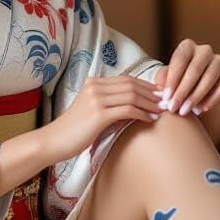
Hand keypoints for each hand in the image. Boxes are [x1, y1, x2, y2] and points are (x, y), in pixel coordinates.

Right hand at [43, 75, 163, 163]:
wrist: (54, 141)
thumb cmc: (73, 130)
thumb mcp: (90, 111)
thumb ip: (108, 104)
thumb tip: (133, 106)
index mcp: (93, 83)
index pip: (126, 79)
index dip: (145, 85)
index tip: (158, 93)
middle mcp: (95, 87)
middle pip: (131, 85)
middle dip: (151, 93)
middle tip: (165, 101)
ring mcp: (96, 99)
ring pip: (132, 96)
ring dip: (150, 104)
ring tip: (162, 111)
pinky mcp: (98, 114)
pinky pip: (127, 110)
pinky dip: (142, 114)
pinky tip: (150, 120)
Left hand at [155, 38, 219, 140]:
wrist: (199, 92)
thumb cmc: (179, 83)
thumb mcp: (169, 81)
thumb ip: (163, 80)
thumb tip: (160, 86)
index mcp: (187, 47)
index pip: (180, 59)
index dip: (172, 78)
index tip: (165, 97)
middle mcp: (204, 50)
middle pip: (195, 69)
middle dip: (183, 91)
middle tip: (173, 107)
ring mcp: (219, 61)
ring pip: (209, 78)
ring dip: (195, 97)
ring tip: (184, 111)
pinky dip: (212, 99)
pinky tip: (201, 109)